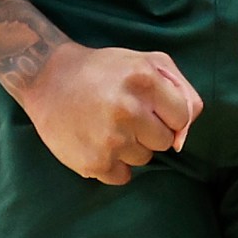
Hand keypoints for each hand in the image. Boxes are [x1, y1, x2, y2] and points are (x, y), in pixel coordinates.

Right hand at [17, 43, 200, 184]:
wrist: (47, 77)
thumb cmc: (103, 69)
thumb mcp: (146, 61)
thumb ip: (179, 87)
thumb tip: (190, 122)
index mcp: (145, 80)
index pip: (183, 118)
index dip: (169, 116)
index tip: (151, 109)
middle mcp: (129, 110)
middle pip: (165, 142)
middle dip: (149, 132)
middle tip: (125, 117)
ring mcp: (111, 139)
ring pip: (144, 159)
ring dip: (130, 148)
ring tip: (107, 126)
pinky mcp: (94, 162)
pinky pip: (123, 176)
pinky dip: (113, 165)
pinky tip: (98, 143)